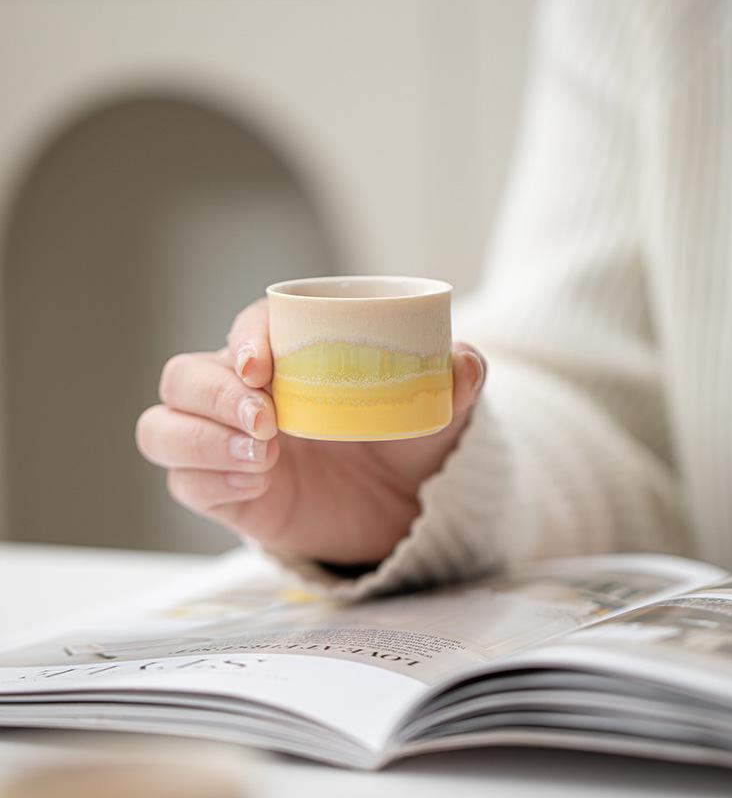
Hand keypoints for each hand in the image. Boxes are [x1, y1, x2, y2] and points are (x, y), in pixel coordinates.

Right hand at [136, 298, 485, 564]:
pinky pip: (184, 483)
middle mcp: (246, 394)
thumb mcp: (439, 413)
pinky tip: (257, 486)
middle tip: (267, 420)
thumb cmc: (408, 442)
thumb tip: (464, 362)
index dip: (245, 338)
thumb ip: (455, 385)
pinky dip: (209, 482)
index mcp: (290, 356)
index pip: (248, 327)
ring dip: (199, 440)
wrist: (401, 507)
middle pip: (184, 376)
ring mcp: (226, 443)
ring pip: (164, 427)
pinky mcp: (225, 491)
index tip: (265, 366)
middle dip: (213, 393)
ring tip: (265, 458)